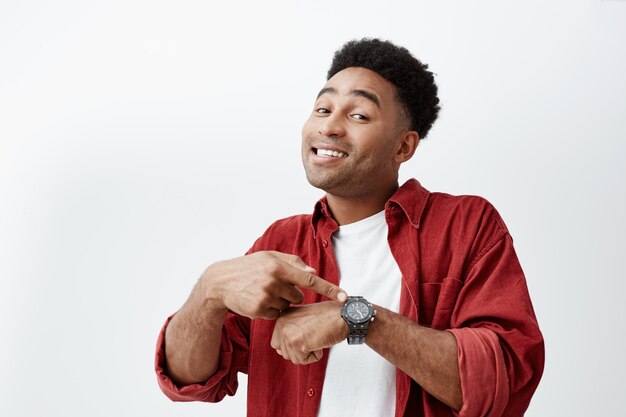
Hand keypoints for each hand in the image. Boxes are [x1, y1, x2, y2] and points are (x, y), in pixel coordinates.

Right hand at [203, 251, 346, 319]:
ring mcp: (265, 297)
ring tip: (262, 291)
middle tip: (272, 285)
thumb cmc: (249, 267)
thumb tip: (314, 273)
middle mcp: (273, 281)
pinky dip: (270, 310)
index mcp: (279, 266)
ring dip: (280, 301)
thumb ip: (293, 263)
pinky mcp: (259, 310)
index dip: (329, 289)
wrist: (221, 281)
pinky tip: (257, 300)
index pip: (311, 280)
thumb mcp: (269, 257)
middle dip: (290, 292)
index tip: (344, 297)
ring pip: (287, 306)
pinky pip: (276, 315)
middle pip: (298, 296)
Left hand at [271, 301, 348, 364]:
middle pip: (284, 353)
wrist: (343, 315)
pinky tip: (320, 340)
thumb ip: (290, 331)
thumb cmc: (328, 316)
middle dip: (300, 351)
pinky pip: (304, 361)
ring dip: (308, 353)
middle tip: (314, 336)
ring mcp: (288, 333)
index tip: (307, 335)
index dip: (294, 345)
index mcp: (282, 316)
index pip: (277, 343)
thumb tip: (281, 350)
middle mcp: (281, 323)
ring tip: (317, 336)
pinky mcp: (297, 343)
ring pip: (294, 359)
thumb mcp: (303, 319)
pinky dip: (315, 355)